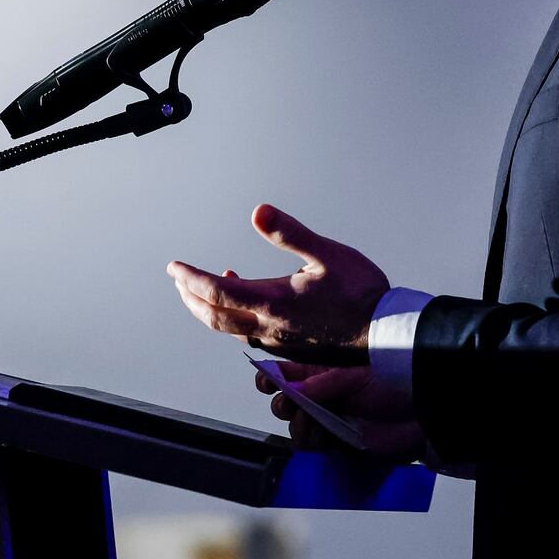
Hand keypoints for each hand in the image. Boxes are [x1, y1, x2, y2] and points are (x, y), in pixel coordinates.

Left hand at [166, 203, 388, 356]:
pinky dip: (233, 318)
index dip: (190, 278)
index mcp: (272, 301)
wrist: (385, 333)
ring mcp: (278, 341)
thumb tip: (258, 210)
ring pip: (229, 329)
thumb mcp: (327, 253)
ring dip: (208, 310)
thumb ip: (290, 233)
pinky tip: (245, 302)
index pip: (216, 291)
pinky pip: (249, 335)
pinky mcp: (290, 348)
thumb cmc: (361, 292)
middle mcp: (269, 326)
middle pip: (214, 317)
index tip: (173, 266)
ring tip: (200, 291)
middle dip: (190, 297)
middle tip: (178, 279)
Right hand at [256, 361, 424, 460]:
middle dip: (283, 405)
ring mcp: (329, 421)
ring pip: (296, 429)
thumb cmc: (391, 381)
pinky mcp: (339, 444)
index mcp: (321, 373)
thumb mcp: (355, 375)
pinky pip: (314, 450)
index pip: (286, 374)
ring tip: (313, 422)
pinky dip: (312, 445)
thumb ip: (324, 383)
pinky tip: (322, 437)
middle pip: (285, 403)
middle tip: (291, 406)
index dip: (271, 378)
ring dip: (298, 427)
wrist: (420, 409)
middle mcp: (321, 397)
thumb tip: (294, 390)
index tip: (265, 383)